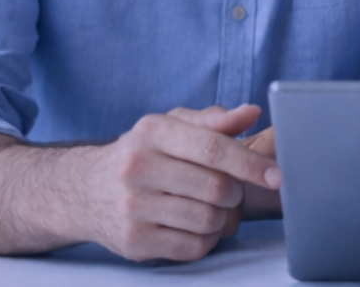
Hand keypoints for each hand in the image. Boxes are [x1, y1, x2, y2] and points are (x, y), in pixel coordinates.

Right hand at [74, 104, 280, 261]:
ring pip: (208, 220)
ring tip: (213, 209)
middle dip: (235, 194)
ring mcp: (133, 207)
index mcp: (152, 132)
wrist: (84, 191)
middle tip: (230, 192)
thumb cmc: (140, 155)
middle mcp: (138, 167)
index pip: (213, 148)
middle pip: (216, 188)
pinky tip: (197, 227)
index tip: (275, 175)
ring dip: (223, 218)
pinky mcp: (134, 241)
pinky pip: (193, 247)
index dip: (250, 163)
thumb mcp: (169, 127)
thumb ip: (212, 121)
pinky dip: (207, 239)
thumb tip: (251, 112)